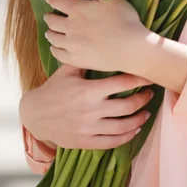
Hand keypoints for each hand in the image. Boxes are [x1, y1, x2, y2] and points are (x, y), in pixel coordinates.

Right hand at [20, 64, 153, 149]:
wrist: (35, 114)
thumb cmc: (54, 88)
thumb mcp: (68, 69)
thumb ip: (87, 59)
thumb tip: (106, 44)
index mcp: (89, 89)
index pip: (122, 83)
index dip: (140, 80)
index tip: (150, 77)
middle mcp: (91, 110)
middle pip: (127, 106)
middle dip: (143, 99)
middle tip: (150, 94)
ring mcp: (89, 128)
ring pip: (123, 126)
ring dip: (139, 119)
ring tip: (146, 113)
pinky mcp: (86, 142)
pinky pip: (112, 142)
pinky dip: (127, 137)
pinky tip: (134, 130)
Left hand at [43, 0, 148, 71]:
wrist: (130, 48)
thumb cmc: (123, 18)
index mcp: (76, 9)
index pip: (56, 0)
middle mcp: (69, 27)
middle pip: (51, 21)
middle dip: (49, 16)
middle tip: (49, 15)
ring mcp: (72, 45)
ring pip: (53, 38)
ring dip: (50, 32)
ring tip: (51, 31)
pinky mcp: (77, 60)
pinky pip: (58, 55)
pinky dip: (55, 49)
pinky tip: (57, 48)